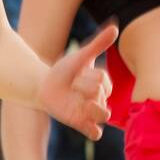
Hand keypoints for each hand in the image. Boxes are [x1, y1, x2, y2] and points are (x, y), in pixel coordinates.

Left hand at [38, 23, 117, 139]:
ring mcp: (91, 112)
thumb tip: (116, 26)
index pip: (102, 79)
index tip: (77, 73)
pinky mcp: (81, 123)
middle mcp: (99, 98)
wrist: (44, 85)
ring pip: (104, 115)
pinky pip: (95, 133)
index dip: (88, 75)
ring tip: (81, 104)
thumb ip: (98, 44)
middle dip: (84, 87)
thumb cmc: (64, 70)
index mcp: (102, 82)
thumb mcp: (80, 56)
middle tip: (71, 86)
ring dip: (95, 109)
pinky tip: (88, 126)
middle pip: (101, 94)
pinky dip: (94, 131)